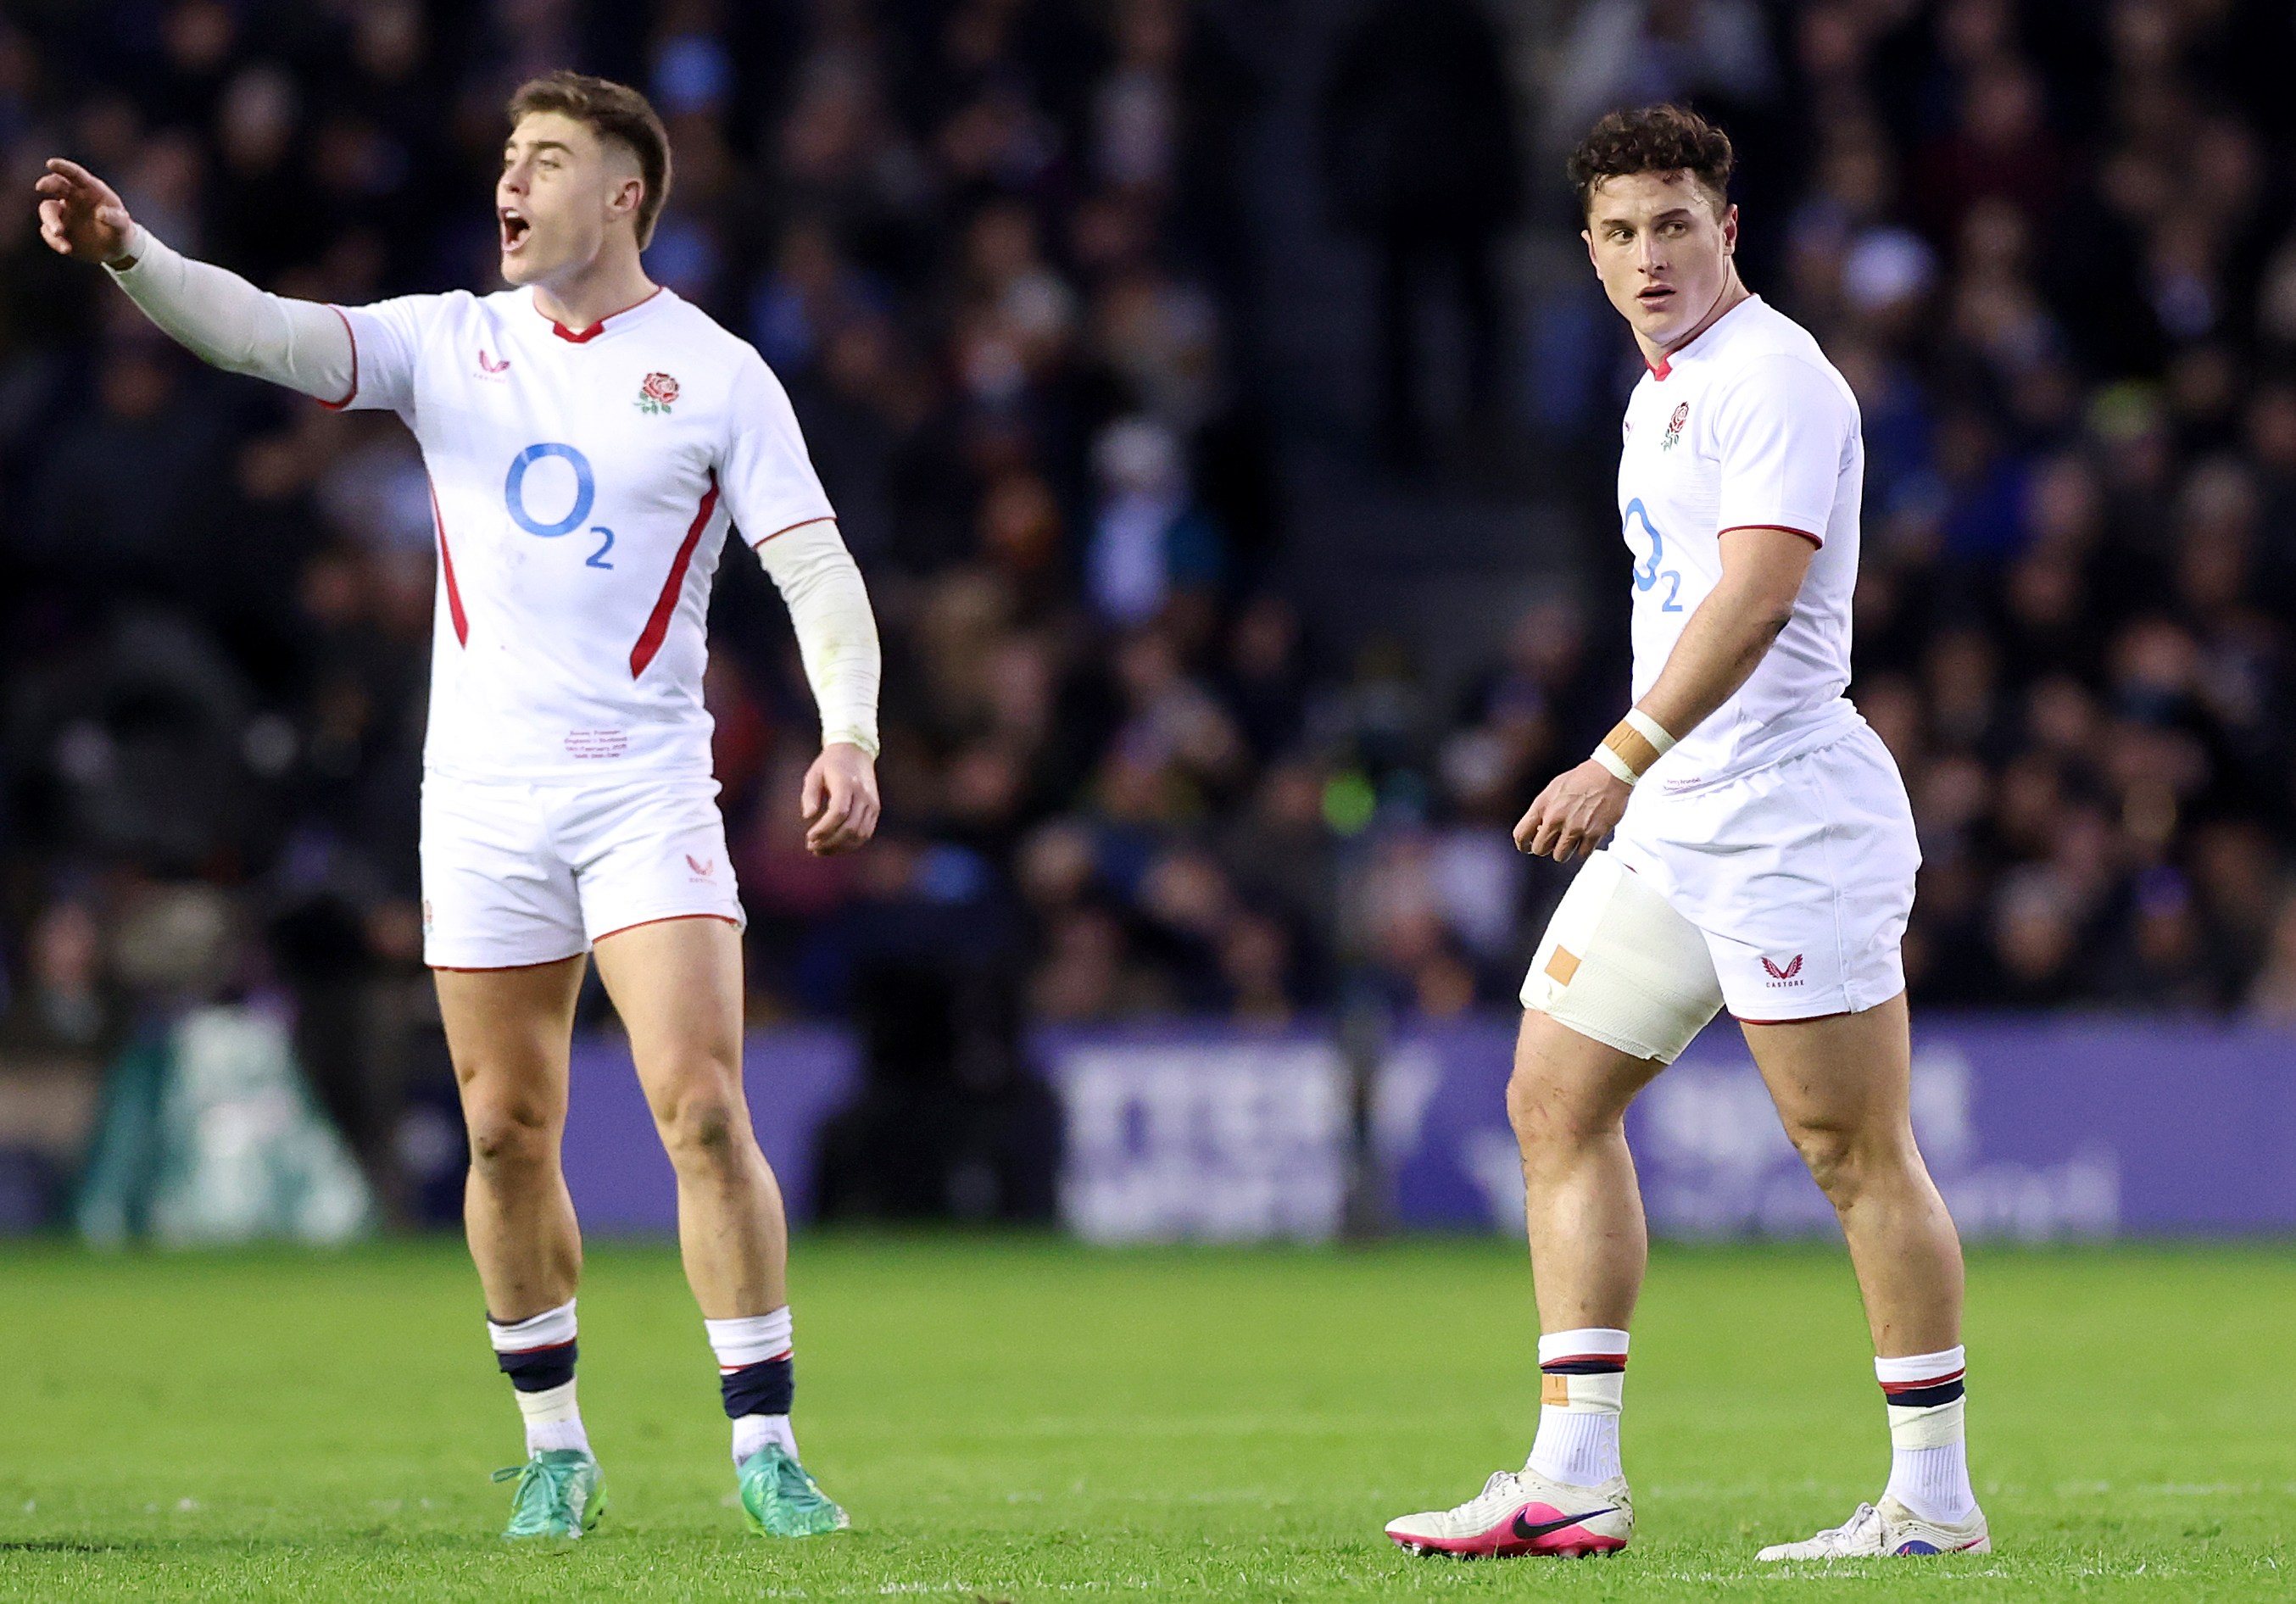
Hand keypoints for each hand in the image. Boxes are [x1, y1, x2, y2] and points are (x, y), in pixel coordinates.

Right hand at [35, 159, 133, 263]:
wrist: (116, 251)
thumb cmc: (120, 232)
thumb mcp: (123, 227)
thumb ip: (116, 219)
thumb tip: (101, 213)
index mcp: (90, 190)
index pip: (75, 175)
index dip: (63, 167)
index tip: (51, 164)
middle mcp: (74, 198)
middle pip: (56, 185)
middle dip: (47, 184)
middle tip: (41, 187)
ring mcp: (64, 214)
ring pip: (48, 210)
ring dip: (50, 220)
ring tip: (59, 232)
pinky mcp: (59, 231)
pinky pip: (49, 232)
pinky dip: (55, 240)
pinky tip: (66, 249)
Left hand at [800, 742, 879, 855]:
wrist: (856, 752)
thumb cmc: (830, 764)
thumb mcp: (814, 773)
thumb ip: (809, 794)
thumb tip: (808, 817)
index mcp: (846, 783)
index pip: (839, 812)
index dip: (824, 829)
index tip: (809, 837)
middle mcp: (863, 794)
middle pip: (850, 827)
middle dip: (830, 842)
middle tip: (811, 847)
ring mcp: (872, 803)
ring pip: (859, 834)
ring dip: (840, 847)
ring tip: (821, 850)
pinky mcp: (875, 809)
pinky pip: (866, 833)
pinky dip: (851, 844)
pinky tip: (835, 846)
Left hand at [1512, 758, 1631, 861]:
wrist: (1609, 774)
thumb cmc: (1582, 778)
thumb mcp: (1553, 789)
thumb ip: (1543, 809)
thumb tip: (1536, 828)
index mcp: (1543, 805)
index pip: (1521, 834)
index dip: (1523, 844)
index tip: (1527, 847)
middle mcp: (1556, 818)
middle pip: (1540, 849)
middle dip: (1545, 848)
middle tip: (1552, 843)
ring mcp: (1574, 827)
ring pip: (1559, 856)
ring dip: (1564, 851)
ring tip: (1570, 840)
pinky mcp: (1593, 834)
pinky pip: (1581, 854)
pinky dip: (1583, 849)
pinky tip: (1585, 839)